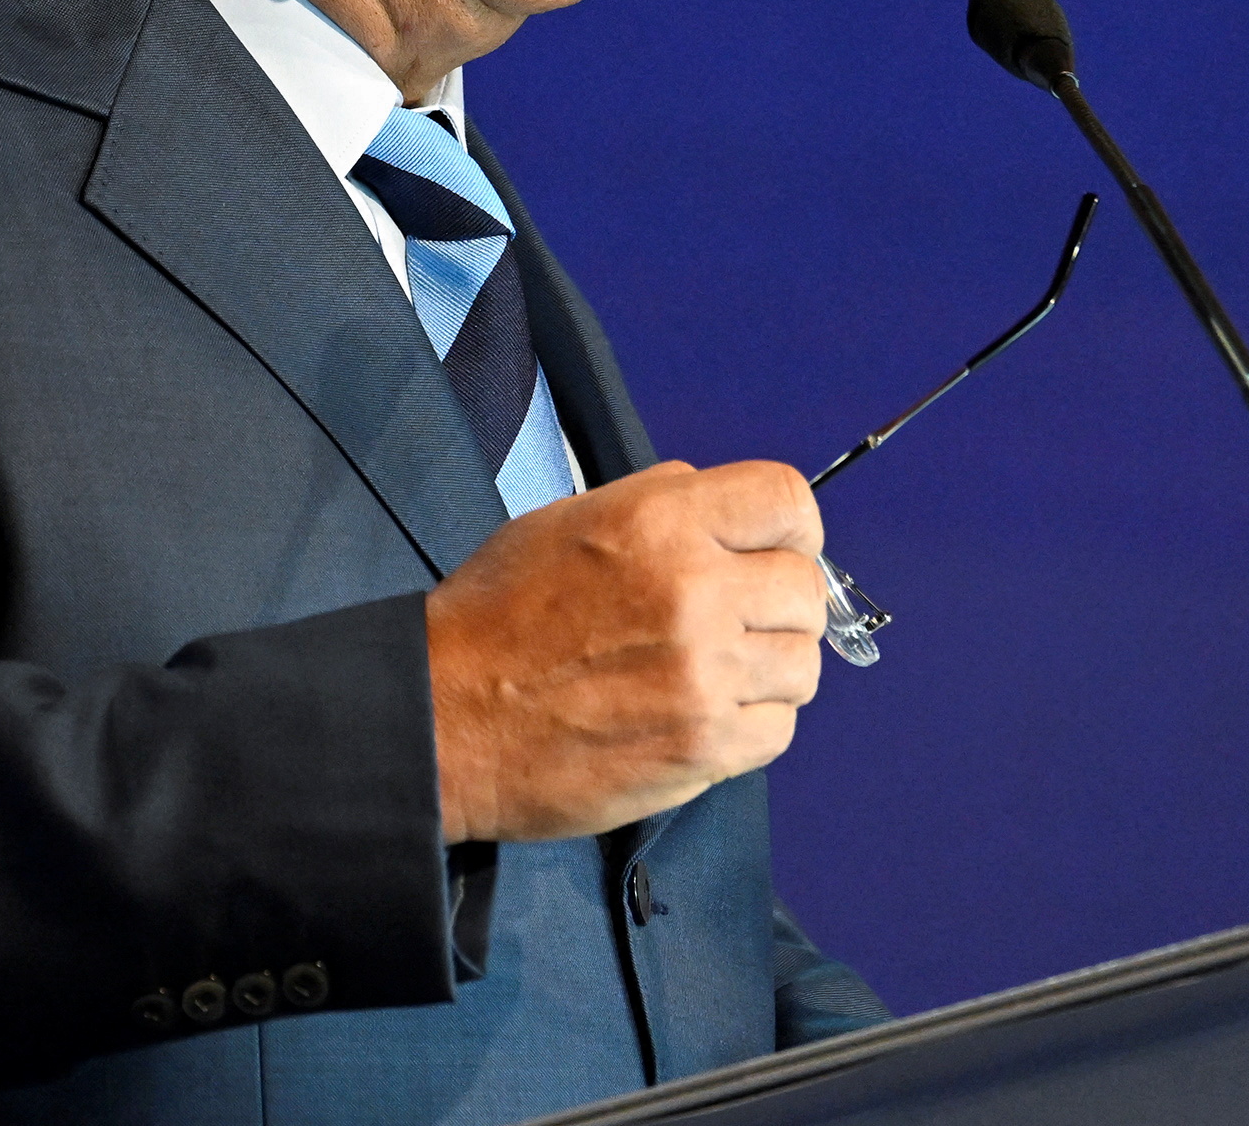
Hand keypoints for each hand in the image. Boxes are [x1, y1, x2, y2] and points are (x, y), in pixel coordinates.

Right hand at [426, 460, 826, 842]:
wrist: (442, 718)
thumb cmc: (496, 618)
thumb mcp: (570, 519)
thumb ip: (659, 503)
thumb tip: (723, 507)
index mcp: (661, 520)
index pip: (789, 502)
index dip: (792, 530)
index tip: (775, 552)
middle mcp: (693, 590)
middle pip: (806, 588)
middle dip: (778, 606)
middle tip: (735, 624)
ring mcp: (702, 674)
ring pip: (803, 664)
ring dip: (769, 670)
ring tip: (714, 674)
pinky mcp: (701, 747)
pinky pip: (779, 729)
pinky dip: (752, 727)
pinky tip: (702, 716)